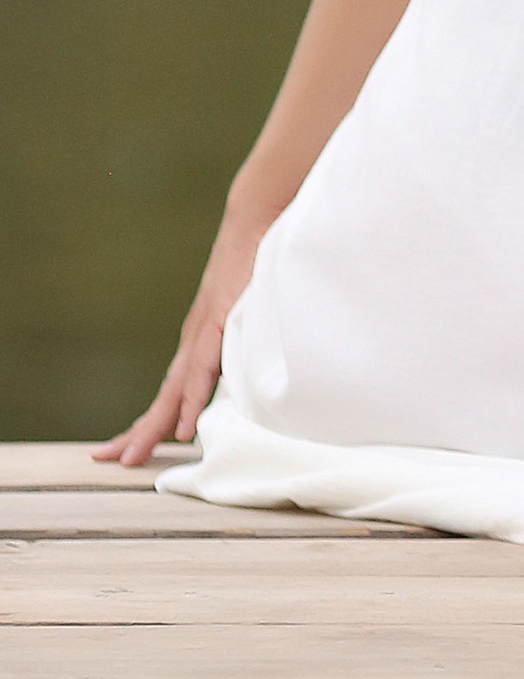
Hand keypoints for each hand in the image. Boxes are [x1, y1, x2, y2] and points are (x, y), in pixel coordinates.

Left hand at [97, 187, 275, 465]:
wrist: (258, 216)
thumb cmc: (258, 260)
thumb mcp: (251, 307)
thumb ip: (247, 334)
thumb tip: (256, 362)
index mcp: (201, 340)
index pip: (171, 389)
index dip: (151, 419)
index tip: (129, 448)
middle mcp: (195, 340)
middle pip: (162, 397)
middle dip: (137, 432)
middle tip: (110, 462)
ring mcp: (205, 330)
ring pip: (175, 389)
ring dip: (154, 425)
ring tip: (135, 457)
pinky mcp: (221, 320)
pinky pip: (205, 369)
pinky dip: (193, 399)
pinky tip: (184, 426)